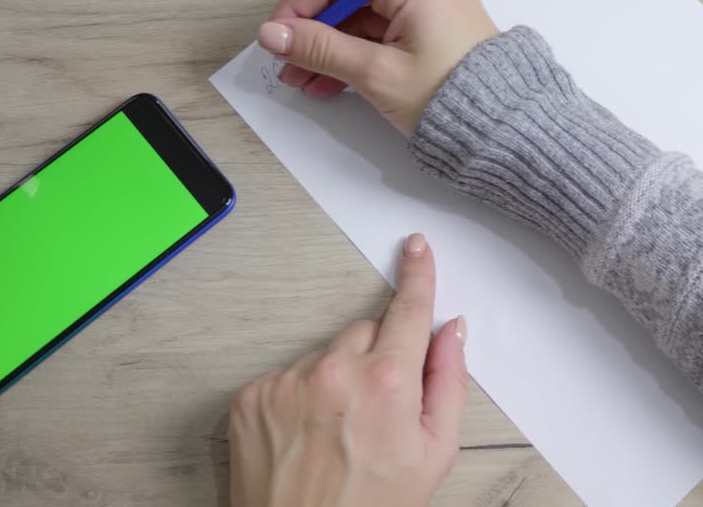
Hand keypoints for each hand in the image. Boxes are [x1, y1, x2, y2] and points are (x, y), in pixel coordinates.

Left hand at [228, 234, 467, 506]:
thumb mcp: (435, 453)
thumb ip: (449, 382)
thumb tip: (451, 333)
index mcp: (387, 382)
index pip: (408, 309)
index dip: (418, 276)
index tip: (417, 249)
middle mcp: (334, 371)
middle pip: (367, 331)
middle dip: (379, 356)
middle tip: (379, 408)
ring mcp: (287, 381)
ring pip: (326, 353)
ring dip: (337, 378)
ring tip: (338, 432)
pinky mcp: (252, 395)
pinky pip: (288, 375)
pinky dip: (300, 396)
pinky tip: (308, 434)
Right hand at [256, 0, 498, 135]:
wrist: (507, 132)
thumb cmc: (452, 100)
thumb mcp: (376, 74)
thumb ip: (321, 49)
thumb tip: (275, 34)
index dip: (302, 2)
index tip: (277, 33)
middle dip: (316, 28)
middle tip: (288, 60)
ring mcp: (436, 9)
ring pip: (368, 18)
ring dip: (333, 45)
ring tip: (304, 81)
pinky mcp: (439, 32)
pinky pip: (389, 33)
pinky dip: (360, 52)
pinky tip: (332, 81)